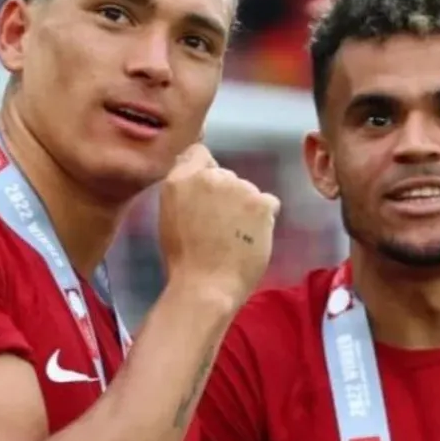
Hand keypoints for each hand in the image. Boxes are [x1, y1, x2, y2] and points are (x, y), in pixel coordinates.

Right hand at [159, 145, 280, 308]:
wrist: (206, 286)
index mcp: (180, 180)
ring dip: (246, 208)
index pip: (199, 153)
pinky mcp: (261, 202)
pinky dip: (264, 218)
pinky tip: (252, 238)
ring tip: (236, 238)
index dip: (206, 171)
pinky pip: (269, 203)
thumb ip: (185, 191)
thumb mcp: (171, 216)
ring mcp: (238, 187)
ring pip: (248, 191)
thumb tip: (200, 180)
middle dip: (226, 195)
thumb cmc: (184, 260)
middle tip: (221, 226)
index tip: (208, 194)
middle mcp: (210, 176)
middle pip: (226, 176)